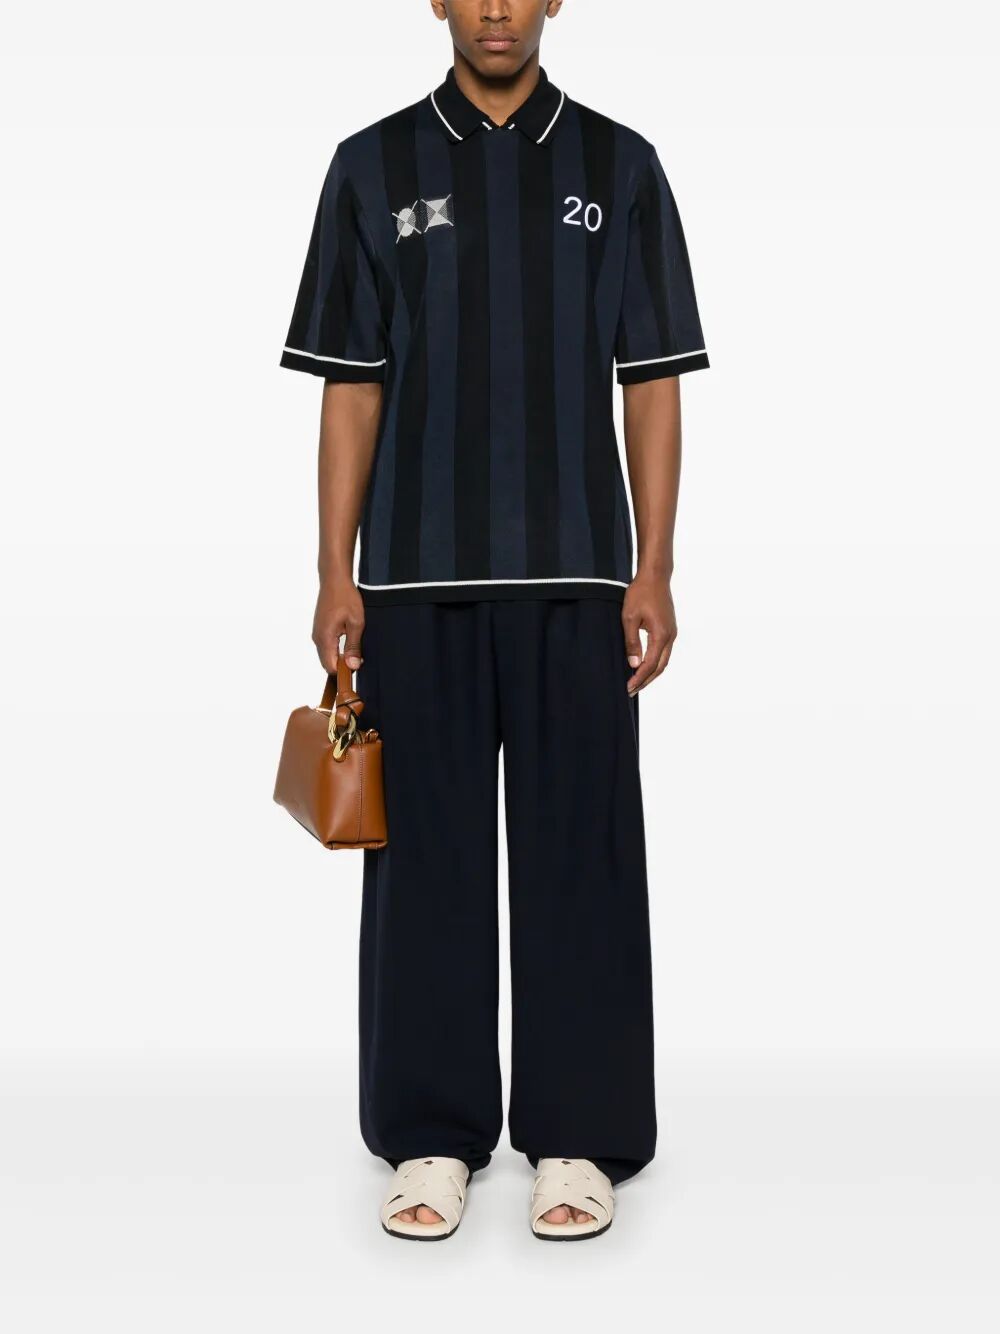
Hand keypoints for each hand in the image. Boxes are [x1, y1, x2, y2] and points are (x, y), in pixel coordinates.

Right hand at [312, 578, 364, 672]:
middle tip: (360, 657)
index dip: (344, 671)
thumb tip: (353, 666)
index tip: (358, 665)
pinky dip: (336, 649)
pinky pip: (326, 646)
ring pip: (327, 655)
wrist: (334, 579)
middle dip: (343, 665)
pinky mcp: (319, 629)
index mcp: (325, 639)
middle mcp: (317, 638)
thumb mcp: (356, 623)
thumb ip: (353, 646)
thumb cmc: (345, 597)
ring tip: (355, 648)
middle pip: (328, 663)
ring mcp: (317, 633)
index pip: (331, 667)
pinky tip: (348, 641)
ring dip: (340, 657)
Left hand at [622, 575, 676, 694]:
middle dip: (646, 680)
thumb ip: (631, 642)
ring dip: (651, 673)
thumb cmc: (641, 593)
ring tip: (637, 682)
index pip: (650, 664)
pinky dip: (655, 662)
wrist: (655, 576)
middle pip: (660, 666)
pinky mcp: (669, 629)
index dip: (639, 678)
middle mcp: (670, 636)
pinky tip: (644, 665)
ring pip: (664, 660)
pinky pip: (664, 651)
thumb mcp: (629, 618)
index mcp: (661, 635)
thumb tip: (633, 664)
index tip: (628, 687)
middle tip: (631, 690)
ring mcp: (672, 632)